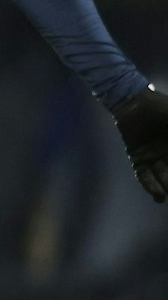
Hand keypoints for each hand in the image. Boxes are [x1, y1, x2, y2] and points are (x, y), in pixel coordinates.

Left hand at [113, 84, 167, 201]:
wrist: (135, 103)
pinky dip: (150, 186)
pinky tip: (158, 196)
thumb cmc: (162, 109)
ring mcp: (152, 157)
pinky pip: (144, 175)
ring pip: (160, 177)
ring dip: (164, 189)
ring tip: (165, 197)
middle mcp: (166, 154)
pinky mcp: (137, 158)